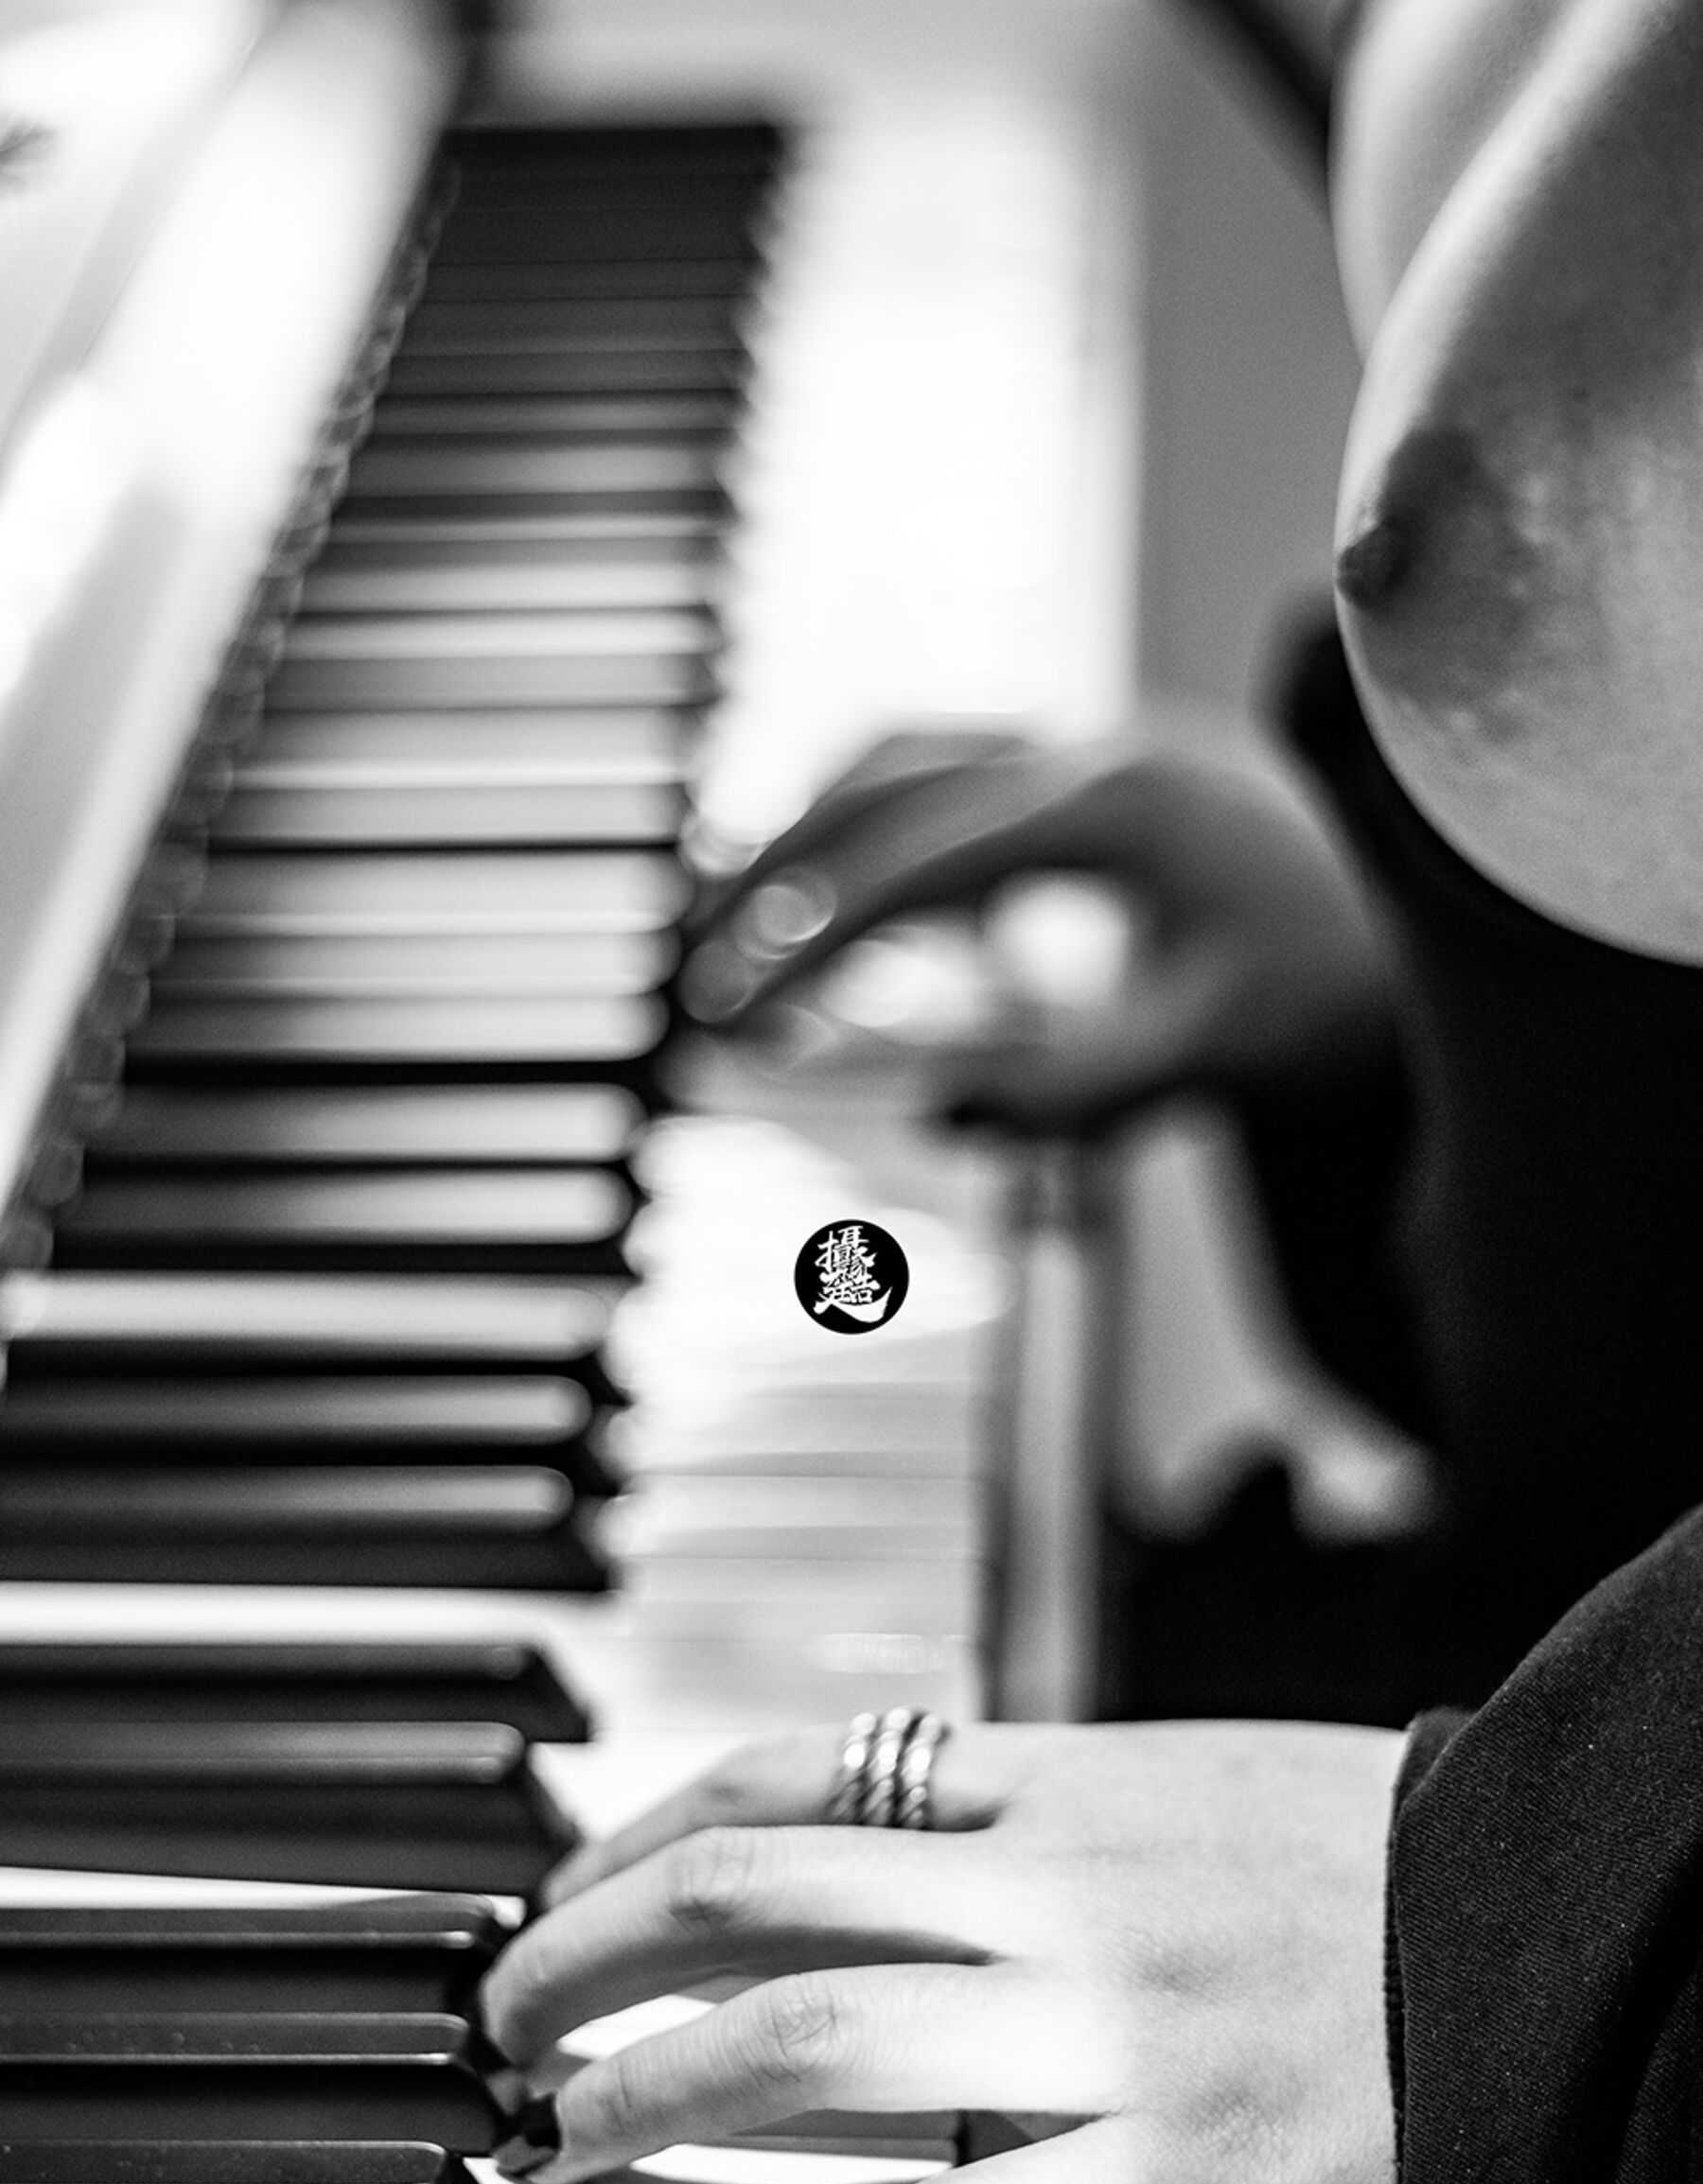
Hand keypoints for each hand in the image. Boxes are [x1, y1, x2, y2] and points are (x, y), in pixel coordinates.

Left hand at [479, 1718, 1404, 2183]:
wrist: (1534, 1940)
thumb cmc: (1351, 1857)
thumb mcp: (1170, 1771)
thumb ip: (1012, 1795)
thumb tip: (851, 1820)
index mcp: (1057, 1779)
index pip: (791, 1771)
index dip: (644, 1833)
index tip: (571, 1890)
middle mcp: (1055, 1886)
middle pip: (755, 1888)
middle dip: (591, 1953)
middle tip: (509, 2016)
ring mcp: (1103, 2027)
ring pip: (813, 2034)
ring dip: (651, 2090)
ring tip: (567, 2141)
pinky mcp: (1162, 2175)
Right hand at [683, 716, 1396, 1138]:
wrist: (1448, 926)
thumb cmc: (1347, 989)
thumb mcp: (1221, 1053)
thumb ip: (1078, 1091)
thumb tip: (938, 1106)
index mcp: (1113, 804)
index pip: (912, 864)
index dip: (808, 940)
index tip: (730, 1010)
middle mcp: (1092, 748)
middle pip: (878, 779)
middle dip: (772, 870)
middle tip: (693, 965)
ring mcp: (1096, 746)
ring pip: (906, 754)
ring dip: (813, 830)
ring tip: (741, 921)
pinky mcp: (1102, 774)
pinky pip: (954, 776)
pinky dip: (882, 834)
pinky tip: (868, 918)